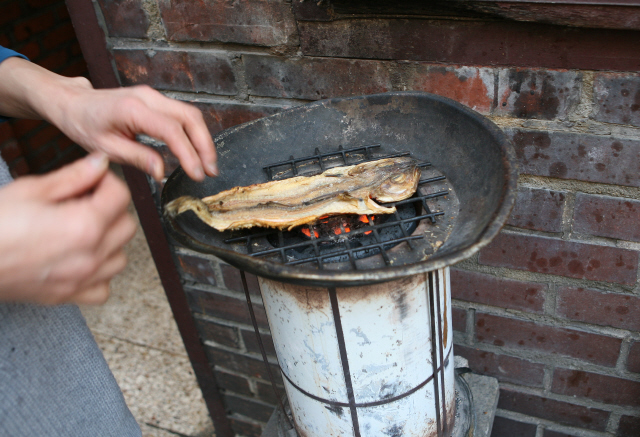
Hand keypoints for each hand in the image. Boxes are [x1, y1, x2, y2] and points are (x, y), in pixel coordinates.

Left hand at [0, 57, 216, 181]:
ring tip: (207, 164)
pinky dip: (194, 133)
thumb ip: (137, 159)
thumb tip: (162, 173)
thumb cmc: (84, 125)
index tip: (197, 174)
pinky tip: (196, 151)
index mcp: (132, 109)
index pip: (172, 131)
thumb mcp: (105, 149)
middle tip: (210, 171)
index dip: (188, 154)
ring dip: (203, 139)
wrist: (73, 104)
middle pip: (190, 117)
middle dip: (205, 145)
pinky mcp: (156, 101)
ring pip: (190, 114)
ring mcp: (153, 96)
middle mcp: (147, 98)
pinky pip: (182, 115)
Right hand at [0, 154, 136, 304]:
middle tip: (85, 201)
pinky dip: (99, 274)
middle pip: (126, 225)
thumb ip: (74, 176)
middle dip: (111, 208)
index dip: (107, 181)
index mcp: (84, 225)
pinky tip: (81, 259)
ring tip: (82, 229)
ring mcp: (80, 279)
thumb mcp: (31, 189)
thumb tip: (101, 163)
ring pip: (120, 257)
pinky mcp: (68, 296)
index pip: (121, 196)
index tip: (92, 179)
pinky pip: (103, 288)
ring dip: (109, 241)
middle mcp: (89, 255)